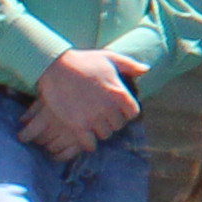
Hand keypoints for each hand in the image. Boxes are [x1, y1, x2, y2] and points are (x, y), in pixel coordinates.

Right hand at [24, 48, 139, 160]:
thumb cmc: (83, 61)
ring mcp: (93, 118)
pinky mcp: (77, 125)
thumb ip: (130, 65)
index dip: (126, 112)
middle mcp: (108, 108)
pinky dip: (89, 142)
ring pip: (105, 135)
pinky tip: (85, 136)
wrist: (55, 67)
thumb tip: (146, 69)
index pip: (133, 113)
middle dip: (112, 121)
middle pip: (118, 125)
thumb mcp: (110, 58)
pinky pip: (89, 143)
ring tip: (93, 123)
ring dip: (100, 130)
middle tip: (103, 116)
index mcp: (119, 93)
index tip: (118, 109)